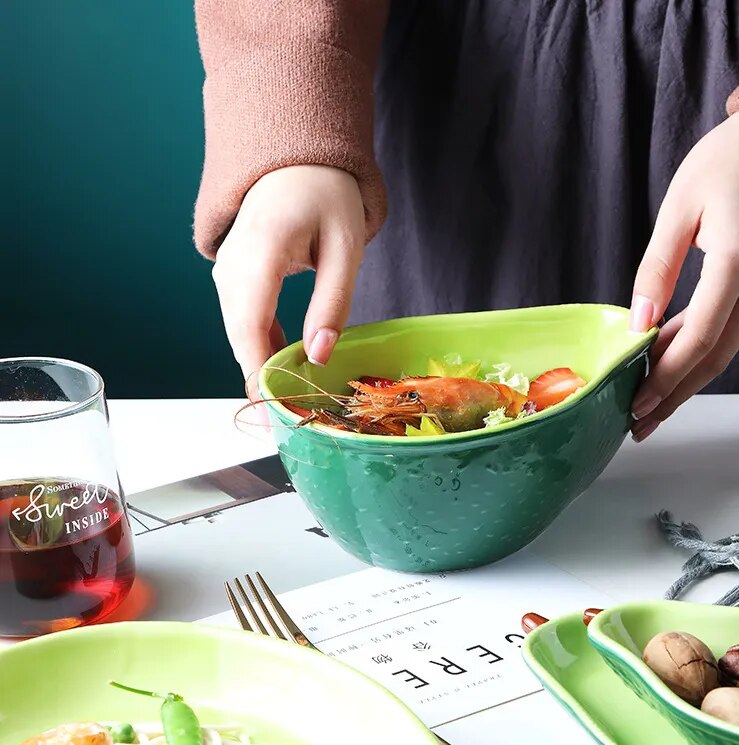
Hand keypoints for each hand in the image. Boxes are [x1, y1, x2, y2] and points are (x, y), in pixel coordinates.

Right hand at [212, 165, 364, 396]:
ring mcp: (226, 270)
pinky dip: (260, 346)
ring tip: (290, 398)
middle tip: (289, 418)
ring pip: (237, 332)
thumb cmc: (327, 197)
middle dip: (260, 379)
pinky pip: (241, 321)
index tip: (276, 410)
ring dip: (260, 365)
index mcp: (262, 249)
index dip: (259, 371)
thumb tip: (318, 357)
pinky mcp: (231, 278)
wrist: (296, 165)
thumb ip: (332, 303)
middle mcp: (232, 263)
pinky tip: (284, 366)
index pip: (250, 323)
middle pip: (238, 335)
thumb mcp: (345, 247)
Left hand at [629, 112, 738, 440]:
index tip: (637, 402)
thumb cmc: (725, 162)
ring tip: (650, 406)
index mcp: (738, 263)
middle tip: (640, 424)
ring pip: (722, 347)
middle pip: (714, 357)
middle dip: (675, 394)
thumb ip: (656, 269)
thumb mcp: (678, 209)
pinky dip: (696, 350)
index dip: (667, 375)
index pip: (700, 337)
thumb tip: (638, 321)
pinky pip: (726, 327)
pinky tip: (667, 364)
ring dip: (685, 379)